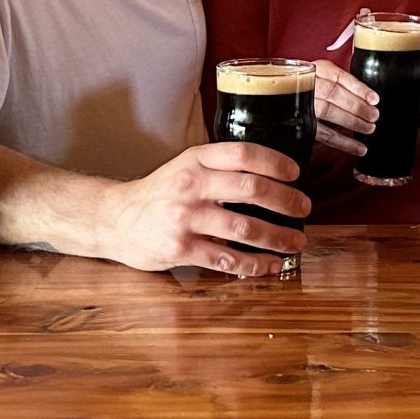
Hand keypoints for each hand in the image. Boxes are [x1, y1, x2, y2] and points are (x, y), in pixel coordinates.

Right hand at [109, 142, 307, 278]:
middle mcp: (190, 186)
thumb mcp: (184, 167)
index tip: (295, 173)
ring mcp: (184, 218)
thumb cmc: (159, 193)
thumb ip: (218, 167)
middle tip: (304, 209)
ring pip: (244, 228)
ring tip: (296, 243)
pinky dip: (255, 264)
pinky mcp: (179, 249)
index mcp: (194, 160)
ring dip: (278, 237)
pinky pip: (226, 259)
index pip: (243, 153)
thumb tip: (269, 175)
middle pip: (251, 189)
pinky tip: (271, 265)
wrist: (115, 219)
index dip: (275, 162)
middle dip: (286, 201)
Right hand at [310, 59, 374, 157]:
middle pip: (332, 94)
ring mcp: (301, 104)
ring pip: (327, 111)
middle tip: (373, 115)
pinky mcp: (302, 124)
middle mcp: (306, 84)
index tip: (374, 98)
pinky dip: (343, 142)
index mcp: (315, 70)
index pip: (338, 77)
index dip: (358, 88)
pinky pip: (323, 134)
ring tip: (368, 128)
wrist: (284, 96)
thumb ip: (342, 84)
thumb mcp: (325, 78)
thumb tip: (369, 99)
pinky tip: (358, 148)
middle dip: (356, 106)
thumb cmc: (314, 87)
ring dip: (351, 122)